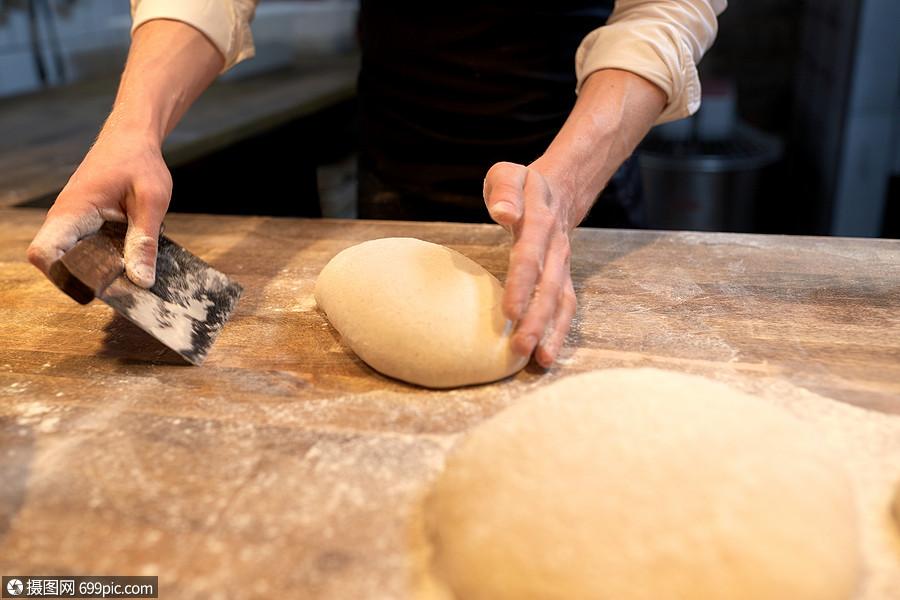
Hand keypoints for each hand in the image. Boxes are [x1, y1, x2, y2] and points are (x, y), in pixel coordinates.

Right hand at [27, 127, 171, 287]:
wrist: (133, 139)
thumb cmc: (139, 162)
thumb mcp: (151, 202)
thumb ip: (145, 242)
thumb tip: (141, 281)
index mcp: (73, 211)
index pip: (44, 253)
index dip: (63, 277)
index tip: (96, 288)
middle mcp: (64, 219)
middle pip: (57, 265)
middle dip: (87, 281)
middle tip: (124, 288)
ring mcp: (72, 223)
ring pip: (72, 260)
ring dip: (97, 273)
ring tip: (129, 278)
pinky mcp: (83, 226)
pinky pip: (85, 251)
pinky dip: (103, 261)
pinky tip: (128, 263)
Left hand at [483, 161, 577, 367]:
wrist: (559, 188)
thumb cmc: (521, 185)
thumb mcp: (508, 174)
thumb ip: (504, 191)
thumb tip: (504, 212)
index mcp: (540, 220)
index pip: (529, 254)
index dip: (521, 283)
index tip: (509, 310)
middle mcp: (555, 246)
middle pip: (548, 285)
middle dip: (536, 317)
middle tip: (520, 346)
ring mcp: (563, 264)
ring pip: (561, 300)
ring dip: (551, 330)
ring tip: (541, 359)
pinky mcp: (563, 277)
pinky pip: (565, 306)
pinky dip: (559, 331)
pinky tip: (547, 356)